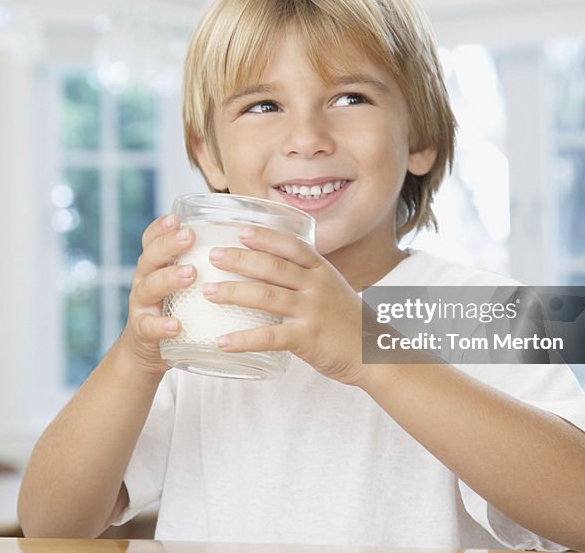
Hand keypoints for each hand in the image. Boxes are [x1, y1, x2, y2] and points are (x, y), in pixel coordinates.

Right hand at [116, 214, 196, 375]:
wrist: (148, 350)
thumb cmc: (176, 308)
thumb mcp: (184, 283)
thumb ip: (204, 264)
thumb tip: (247, 241)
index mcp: (156, 265)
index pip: (152, 239)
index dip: (161, 227)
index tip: (177, 218)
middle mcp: (144, 280)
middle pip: (150, 256)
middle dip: (169, 245)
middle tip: (189, 236)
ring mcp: (142, 305)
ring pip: (150, 287)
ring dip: (170, 278)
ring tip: (191, 274)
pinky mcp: (143, 332)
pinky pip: (149, 326)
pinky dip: (161, 325)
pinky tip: (176, 325)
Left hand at [202, 225, 366, 385]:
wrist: (376, 354)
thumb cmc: (347, 322)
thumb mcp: (331, 290)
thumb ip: (304, 279)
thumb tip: (266, 269)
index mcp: (322, 271)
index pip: (292, 246)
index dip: (266, 237)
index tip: (242, 230)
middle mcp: (317, 286)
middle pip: (273, 267)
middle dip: (240, 259)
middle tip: (213, 256)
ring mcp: (312, 312)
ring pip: (267, 297)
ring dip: (234, 292)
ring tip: (208, 292)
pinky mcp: (308, 339)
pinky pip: (270, 337)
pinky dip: (244, 339)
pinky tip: (223, 341)